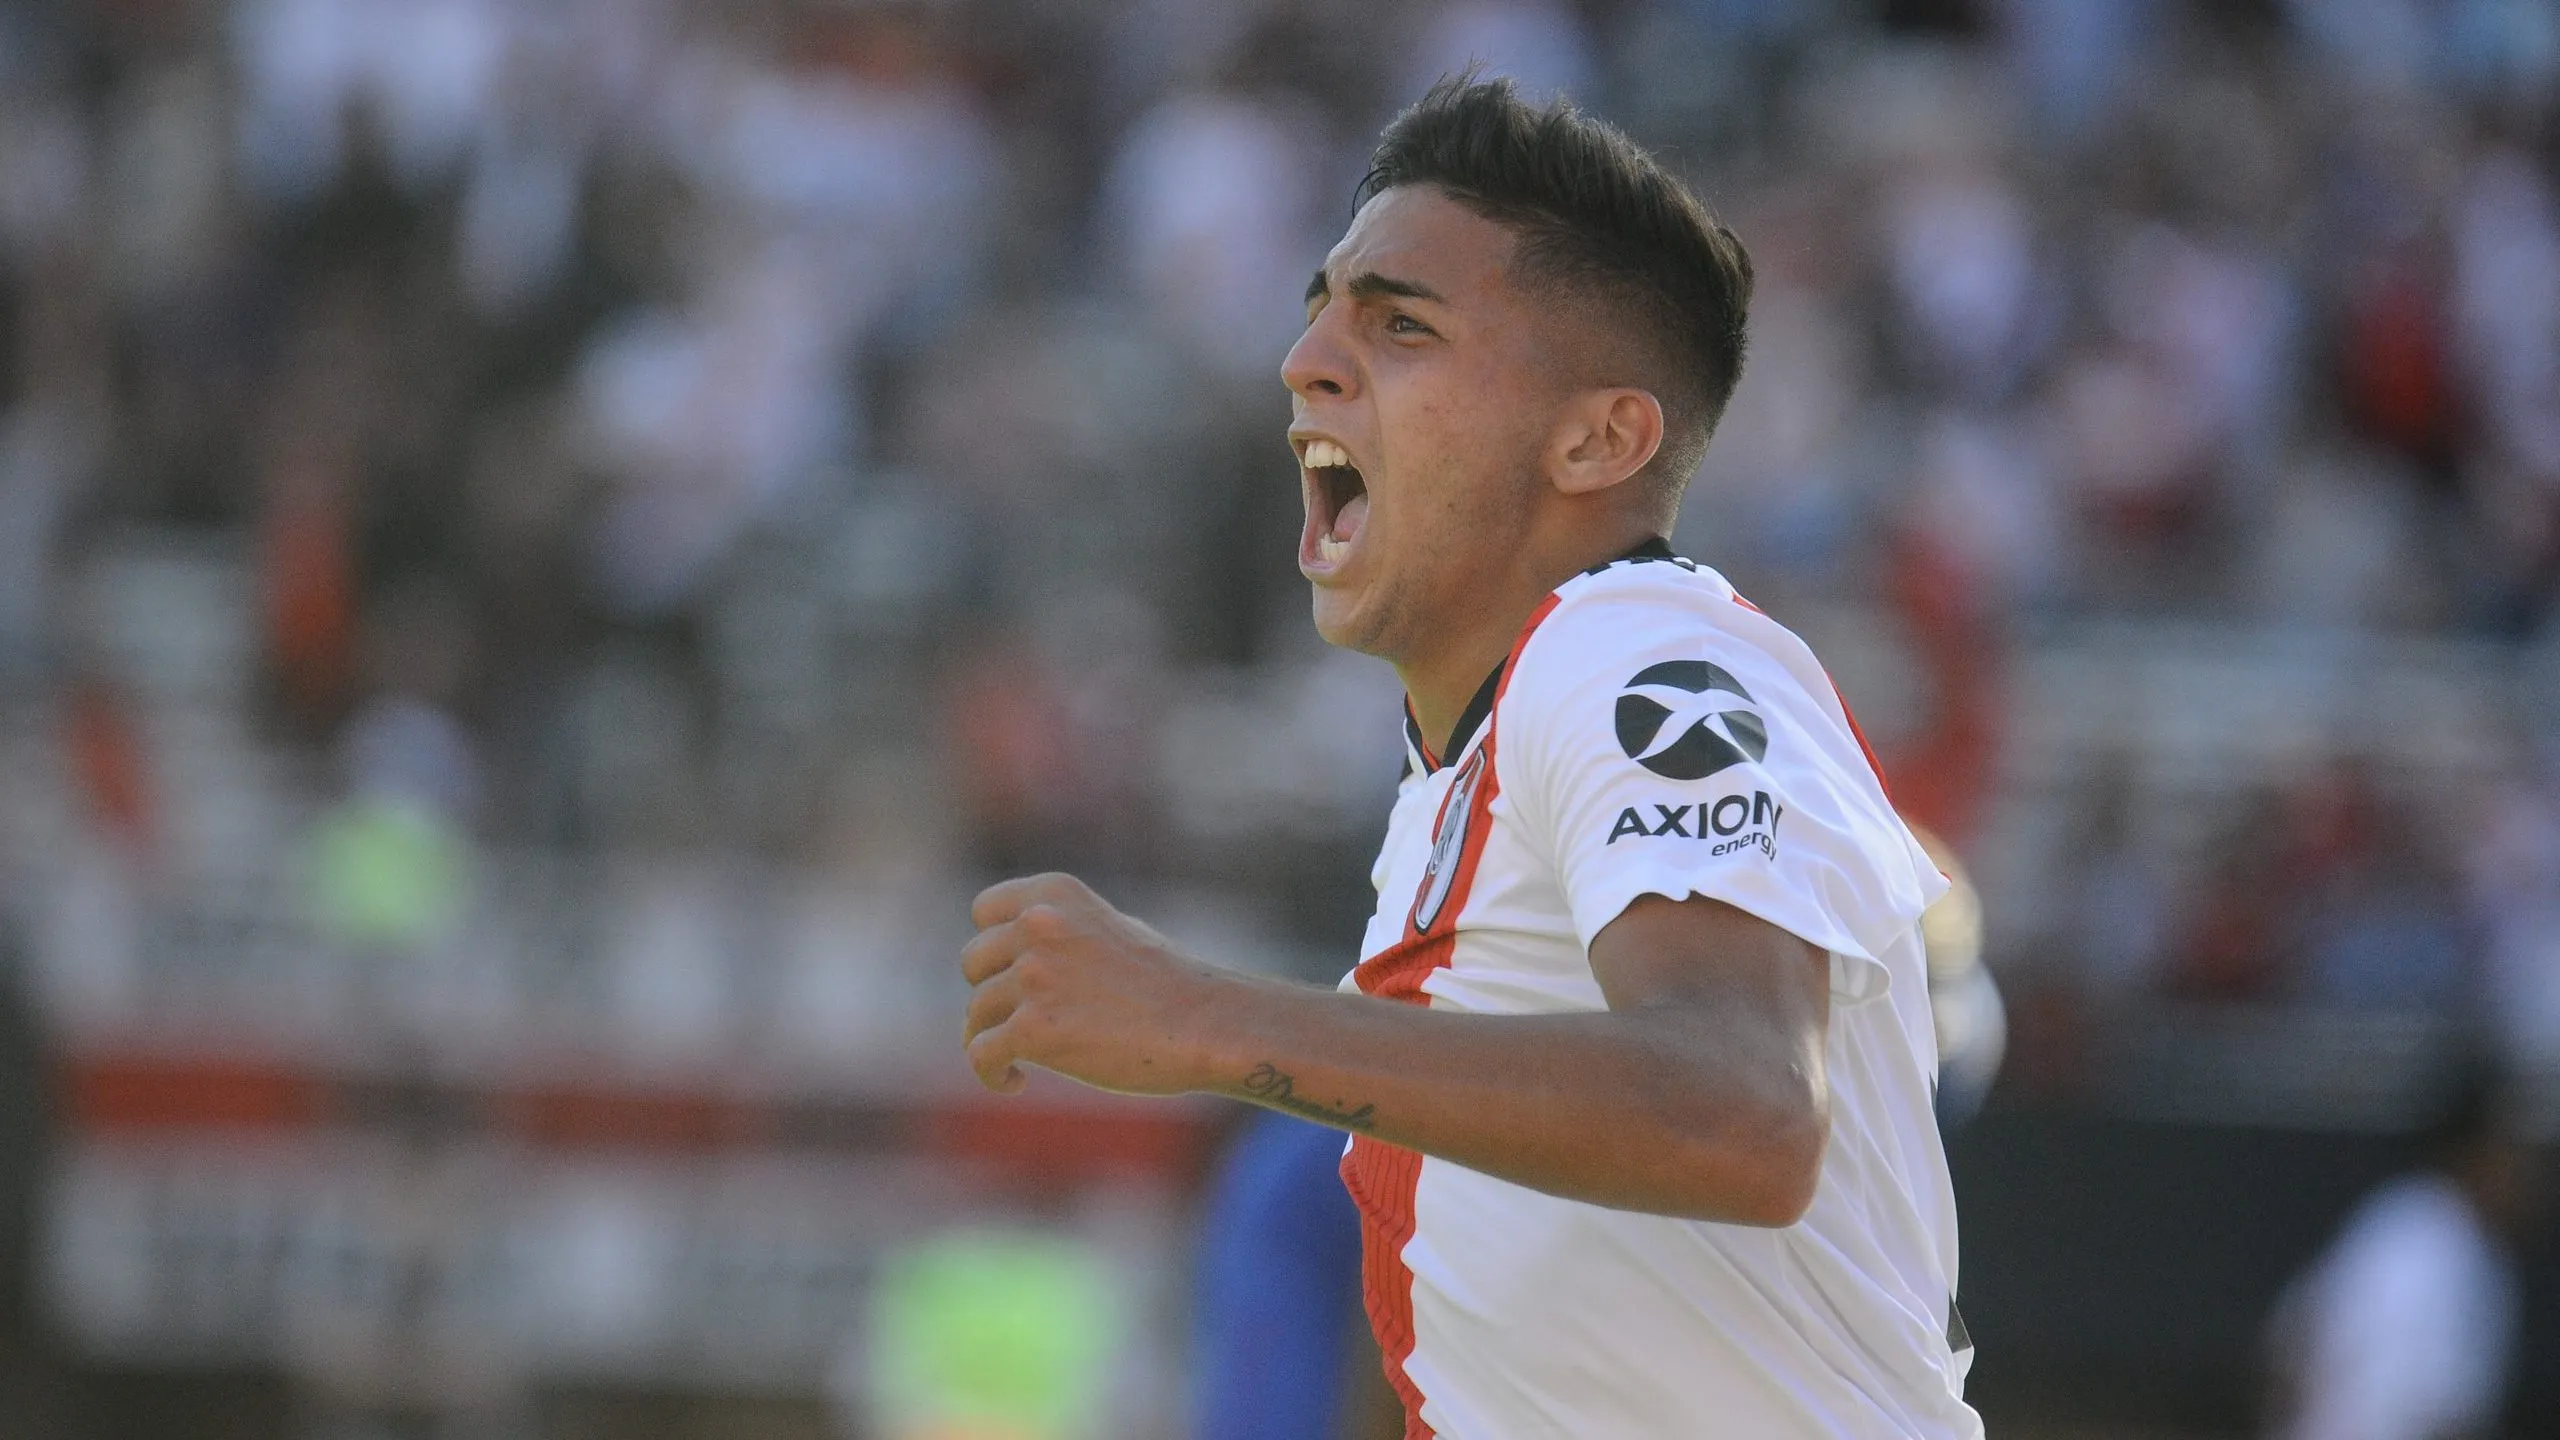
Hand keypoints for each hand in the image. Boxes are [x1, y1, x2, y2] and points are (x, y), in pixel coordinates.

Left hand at [960, 872, 1235, 1096]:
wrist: (1201, 1024)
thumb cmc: (1164, 983)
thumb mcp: (1108, 928)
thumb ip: (1059, 930)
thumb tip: (1014, 956)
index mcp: (1053, 895)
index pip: (984, 911)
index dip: (992, 945)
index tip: (1007, 972)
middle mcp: (1037, 926)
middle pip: (973, 962)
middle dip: (992, 991)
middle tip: (1021, 1018)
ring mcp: (1033, 976)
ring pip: (976, 1012)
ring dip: (992, 1037)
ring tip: (1020, 1059)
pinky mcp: (1034, 1029)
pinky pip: (981, 1053)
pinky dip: (992, 1072)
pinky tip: (1015, 1082)